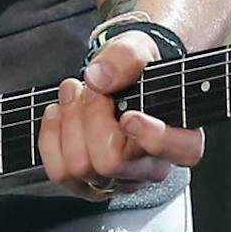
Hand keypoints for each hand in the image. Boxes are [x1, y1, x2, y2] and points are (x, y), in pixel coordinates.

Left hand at [38, 33, 205, 203]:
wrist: (118, 80)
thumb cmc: (135, 70)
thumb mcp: (136, 47)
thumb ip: (125, 57)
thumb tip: (99, 79)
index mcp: (180, 137)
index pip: (180, 152)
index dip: (152, 137)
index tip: (129, 116)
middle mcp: (150, 167)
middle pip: (111, 162)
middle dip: (91, 116)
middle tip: (92, 89)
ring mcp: (117, 180)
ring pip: (80, 167)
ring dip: (69, 122)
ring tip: (74, 92)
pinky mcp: (87, 184)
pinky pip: (59, 171)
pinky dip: (50, 137)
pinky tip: (59, 113)